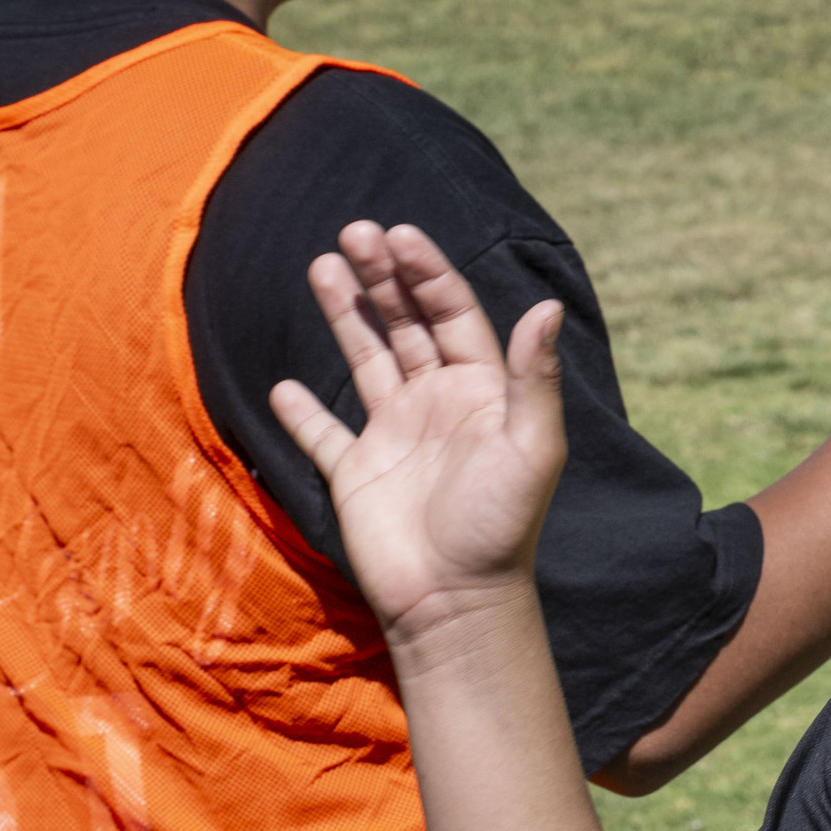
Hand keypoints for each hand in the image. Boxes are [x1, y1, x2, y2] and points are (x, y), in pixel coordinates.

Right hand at [271, 221, 566, 647]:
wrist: (455, 599)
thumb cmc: (501, 525)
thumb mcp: (530, 446)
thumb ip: (532, 378)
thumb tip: (545, 307)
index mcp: (481, 391)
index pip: (452, 315)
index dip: (427, 273)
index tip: (399, 234)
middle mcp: (437, 403)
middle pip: (406, 324)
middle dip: (383, 277)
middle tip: (354, 231)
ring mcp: (394, 435)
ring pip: (366, 359)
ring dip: (345, 314)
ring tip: (322, 265)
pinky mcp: (356, 473)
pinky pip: (323, 434)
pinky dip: (302, 413)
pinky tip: (284, 386)